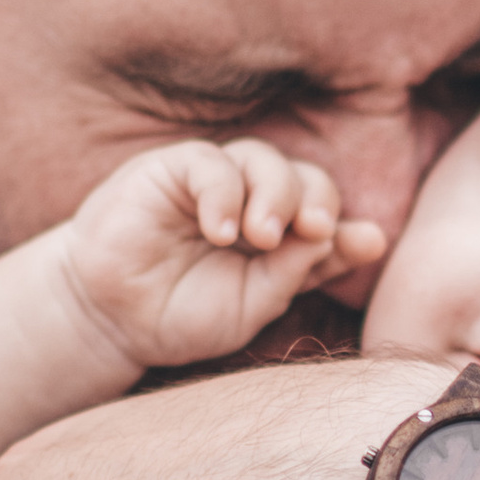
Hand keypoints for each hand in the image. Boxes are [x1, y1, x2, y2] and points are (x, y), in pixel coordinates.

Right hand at [58, 139, 387, 375]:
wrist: (111, 320)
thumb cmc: (182, 315)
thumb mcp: (253, 303)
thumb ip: (300, 270)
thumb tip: (368, 236)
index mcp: (282, 236)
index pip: (328, 218)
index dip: (349, 229)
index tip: (366, 242)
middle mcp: (253, 201)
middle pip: (305, 179)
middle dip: (318, 202)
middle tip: (313, 234)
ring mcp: (214, 182)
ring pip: (264, 160)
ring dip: (276, 194)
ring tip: (261, 238)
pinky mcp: (171, 169)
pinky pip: (209, 162)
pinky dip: (223, 193)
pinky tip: (220, 231)